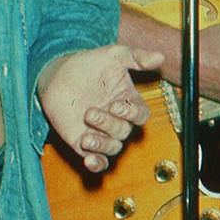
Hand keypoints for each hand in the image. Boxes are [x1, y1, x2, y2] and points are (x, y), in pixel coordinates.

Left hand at [37, 44, 161, 173]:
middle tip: (90, 112)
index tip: (116, 105)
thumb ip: (137, 58)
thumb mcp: (114, 55)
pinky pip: (98, 160)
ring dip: (102, 145)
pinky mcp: (83, 143)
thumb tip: (161, 57)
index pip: (140, 116)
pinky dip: (97, 164)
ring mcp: (101, 133)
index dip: (131, 114)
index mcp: (129, 103)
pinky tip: (89, 161)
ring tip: (86, 138)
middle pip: (124, 132)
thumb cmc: (90, 64)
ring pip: (113, 148)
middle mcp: (117, 120)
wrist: (58, 74)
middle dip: (108, 125)